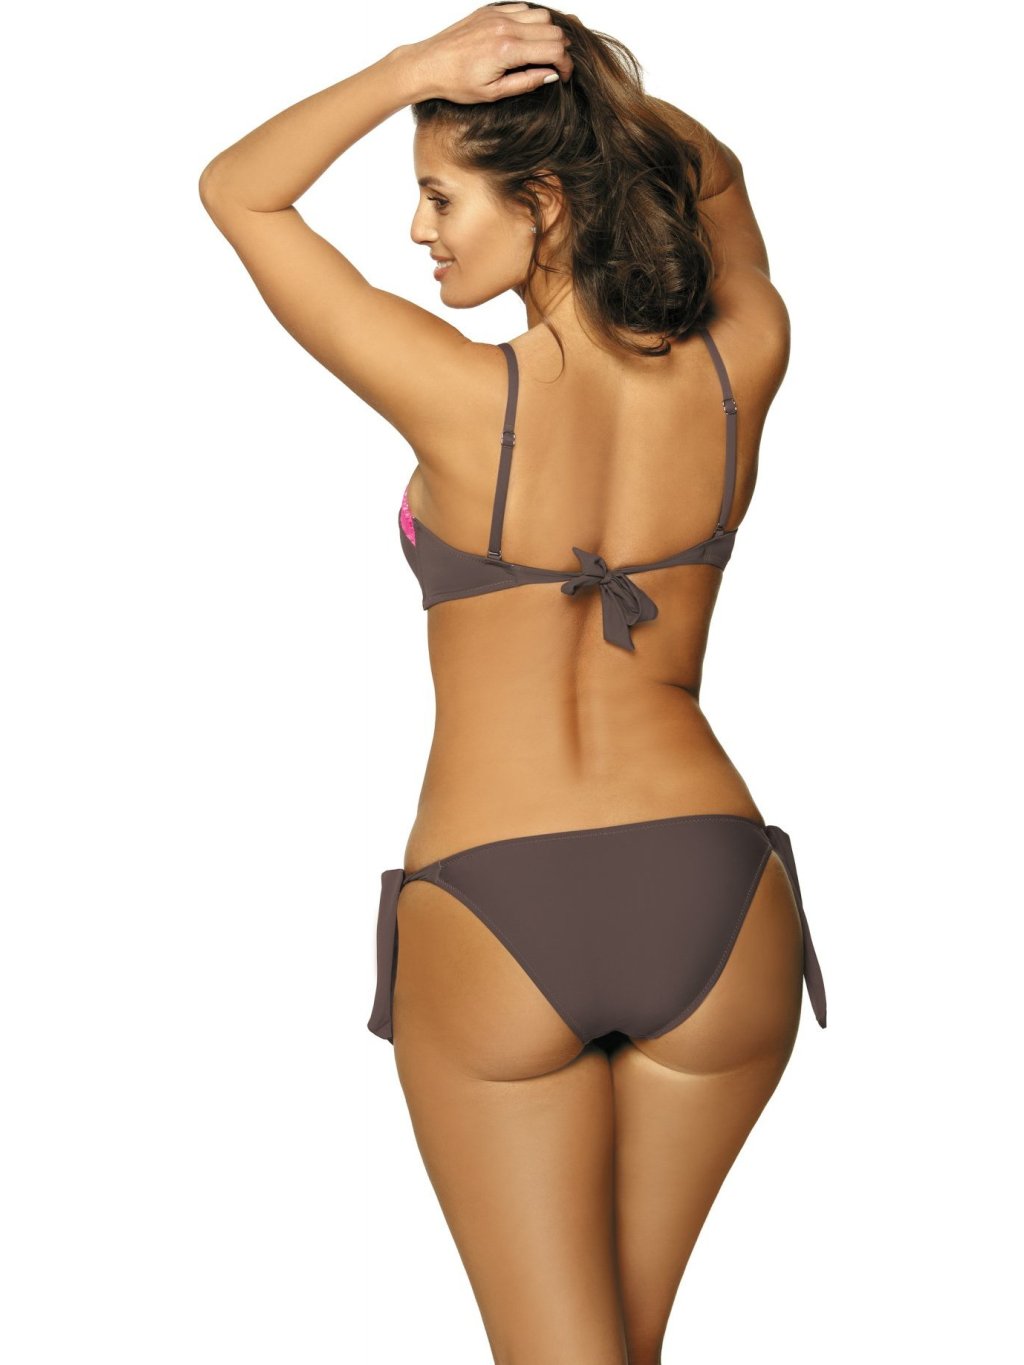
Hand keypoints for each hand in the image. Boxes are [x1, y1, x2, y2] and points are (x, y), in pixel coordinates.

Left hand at [405, 3, 573, 104]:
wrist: (429, 64)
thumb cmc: (457, 83)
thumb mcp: (494, 92)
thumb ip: (526, 82)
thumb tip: (551, 75)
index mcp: (507, 50)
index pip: (554, 50)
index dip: (566, 65)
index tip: (564, 76)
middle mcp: (505, 27)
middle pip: (553, 30)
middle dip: (560, 49)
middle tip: (555, 66)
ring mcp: (498, 14)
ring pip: (541, 15)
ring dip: (547, 34)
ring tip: (541, 53)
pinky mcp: (491, 10)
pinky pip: (523, 9)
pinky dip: (531, 22)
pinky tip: (525, 39)